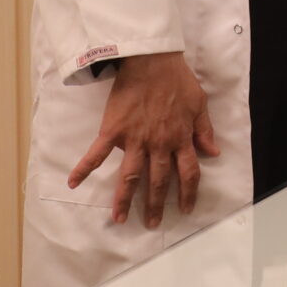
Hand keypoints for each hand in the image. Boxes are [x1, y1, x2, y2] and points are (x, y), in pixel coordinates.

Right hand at [70, 51, 218, 228]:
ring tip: (118, 218)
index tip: (185, 209)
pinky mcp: (113, 130)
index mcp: (181, 138)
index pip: (188, 173)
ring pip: (130, 176)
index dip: (188, 193)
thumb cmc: (177, 81)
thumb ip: (205, 131)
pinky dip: (84, 168)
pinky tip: (73, 183)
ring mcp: (135, 139)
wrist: (152, 62)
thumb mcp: (200, 105)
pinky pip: (97, 154)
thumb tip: (213, 153)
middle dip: (155, 205)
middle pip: (158, 181)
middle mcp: (159, 143)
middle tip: (151, 224)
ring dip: (124, 199)